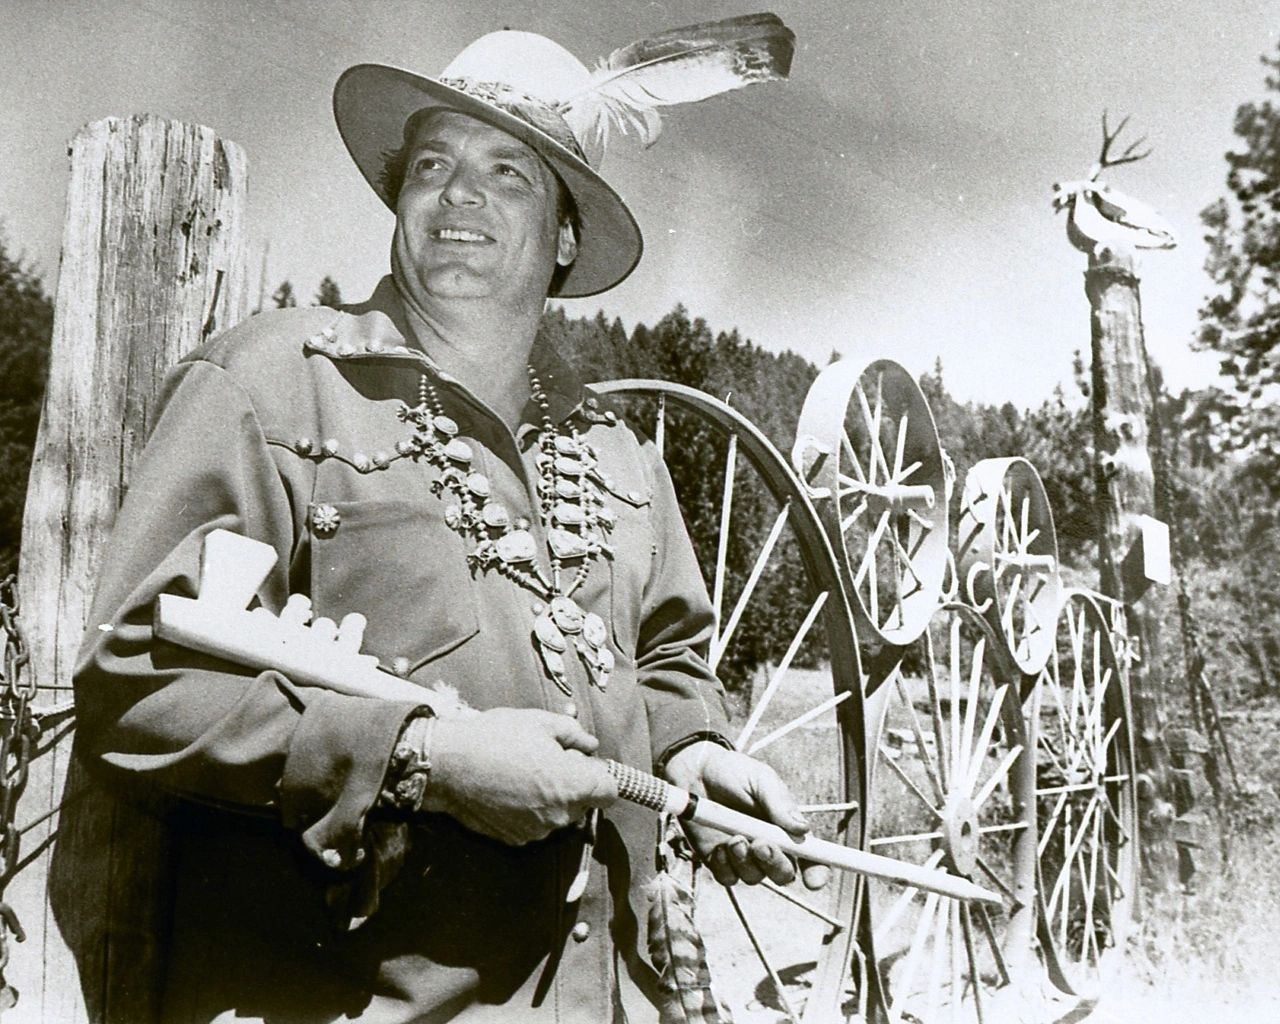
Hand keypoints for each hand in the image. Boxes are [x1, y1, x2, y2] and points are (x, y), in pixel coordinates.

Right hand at [422, 708, 617, 845]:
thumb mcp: (541, 721)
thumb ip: (575, 734)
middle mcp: (560, 815)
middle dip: (574, 784)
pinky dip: (530, 810)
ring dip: (551, 798)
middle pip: (584, 803)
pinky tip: (509, 789)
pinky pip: (535, 824)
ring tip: (524, 773)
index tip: (585, 763)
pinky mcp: (515, 839)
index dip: (601, 775)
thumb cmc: (495, 738)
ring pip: (559, 815)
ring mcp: (537, 831)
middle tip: (548, 760)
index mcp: (573, 785)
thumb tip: (590, 745)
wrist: (449, 765)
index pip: (611, 791)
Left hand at [663, 741, 829, 889]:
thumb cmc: (734, 772)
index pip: (811, 857)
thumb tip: (803, 829)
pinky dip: (725, 866)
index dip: (817, 873)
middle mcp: (768, 847)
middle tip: (761, 845)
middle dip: (775, 864)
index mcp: (786, 829)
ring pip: (755, 877)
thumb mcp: (762, 780)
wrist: (696, 772)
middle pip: (783, 874)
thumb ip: (780, 803)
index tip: (814, 881)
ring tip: (734, 838)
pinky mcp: (719, 861)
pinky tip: (720, 846)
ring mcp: (744, 857)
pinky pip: (728, 877)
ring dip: (746, 862)